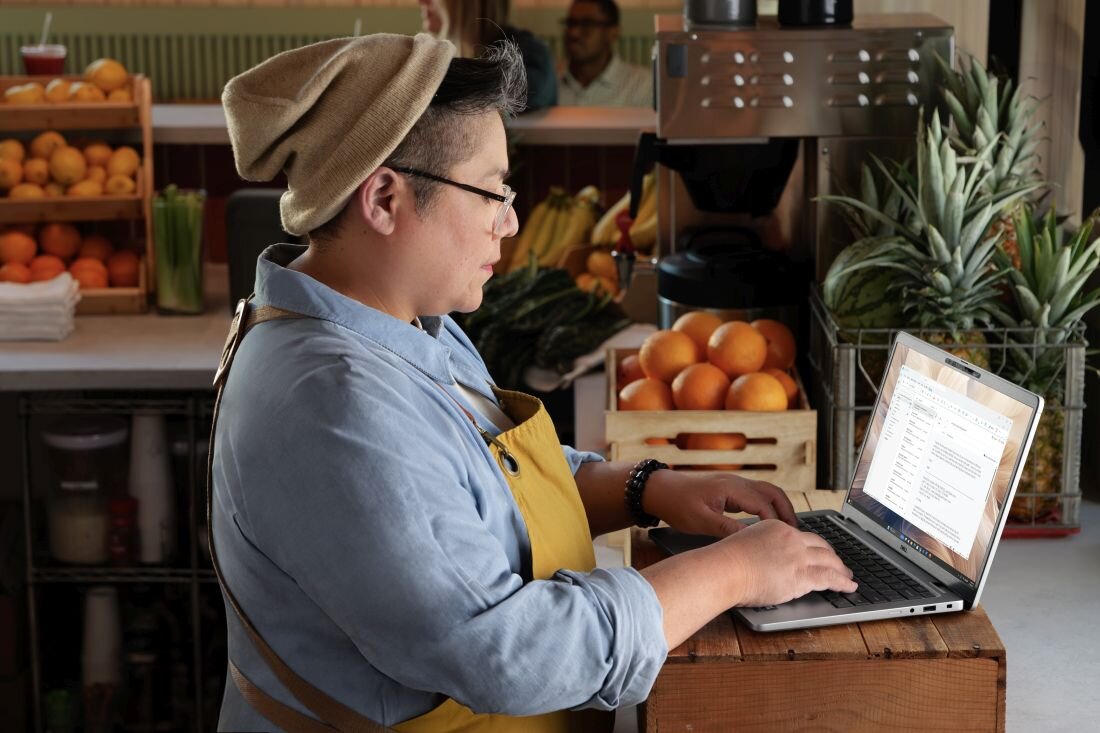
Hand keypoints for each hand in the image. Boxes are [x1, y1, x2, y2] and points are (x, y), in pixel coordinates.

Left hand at [643, 470, 798, 537]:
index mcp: (731, 489)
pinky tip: (770, 522)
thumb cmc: (677, 504)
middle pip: (773, 493)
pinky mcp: (730, 488)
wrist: (660, 489)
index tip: (787, 540)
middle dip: (787, 511)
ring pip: (767, 491)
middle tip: (797, 533)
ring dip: (780, 507)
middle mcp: (737, 482)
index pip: (764, 505)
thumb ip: (726, 529)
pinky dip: (769, 505)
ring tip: (789, 529)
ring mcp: (734, 483)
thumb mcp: (700, 521)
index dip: (777, 523)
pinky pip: (757, 494)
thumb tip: (749, 540)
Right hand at [716, 519, 857, 607]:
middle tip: (839, 564)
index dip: (815, 546)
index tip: (820, 552)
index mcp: (776, 528)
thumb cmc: (726, 562)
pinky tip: (849, 587)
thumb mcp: (744, 544)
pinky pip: (830, 578)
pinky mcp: (803, 575)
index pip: (803, 536)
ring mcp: (799, 556)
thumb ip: (759, 548)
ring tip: (848, 577)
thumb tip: (762, 560)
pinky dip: (843, 583)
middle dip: (833, 556)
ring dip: (842, 570)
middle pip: (821, 546)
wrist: (726, 569)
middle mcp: (791, 538)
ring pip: (829, 562)